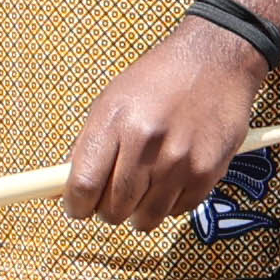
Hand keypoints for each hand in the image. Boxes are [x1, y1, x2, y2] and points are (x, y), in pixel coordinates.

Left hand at [75, 19, 273, 229]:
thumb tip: (64, 192)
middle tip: (114, 195)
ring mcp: (179, 161)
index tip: (78, 207)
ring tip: (144, 187)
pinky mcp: (207, 172)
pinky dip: (169, 204)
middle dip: (107, 209)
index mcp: (115, 121)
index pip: (84, 185)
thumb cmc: (158, 81)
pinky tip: (171, 179)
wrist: (215, 60)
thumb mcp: (112, 101)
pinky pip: (177, 212)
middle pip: (113, 209)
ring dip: (139, 211)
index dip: (76, 206)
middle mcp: (146, 143)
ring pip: (145, 219)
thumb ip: (88, 147)